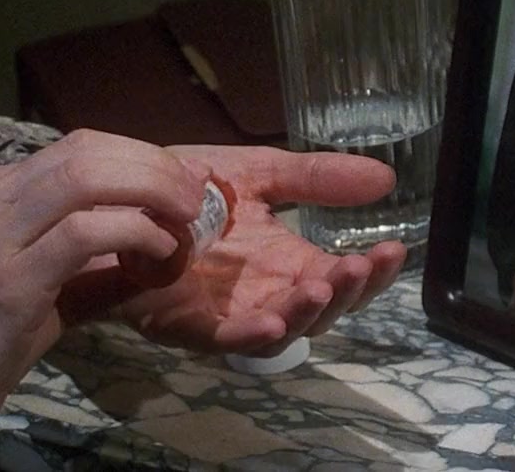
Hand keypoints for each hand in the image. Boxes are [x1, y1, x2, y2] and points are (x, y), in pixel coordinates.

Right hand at [0, 130, 215, 469]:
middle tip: (195, 197)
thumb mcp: (42, 280)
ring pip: (86, 178)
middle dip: (154, 166)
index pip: (80, 146)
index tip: (183, 181)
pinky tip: (158, 252)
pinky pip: (83, 234)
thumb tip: (164, 239)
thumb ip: (96, 256)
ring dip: (151, 192)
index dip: (141, 156)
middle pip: (87, 151)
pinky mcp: (7, 279)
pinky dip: (134, 233)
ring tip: (186, 218)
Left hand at [57, 144, 406, 358]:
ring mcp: (230, 312)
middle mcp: (266, 293)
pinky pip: (226, 340)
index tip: (394, 249)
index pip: (341, 279)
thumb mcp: (261, 174)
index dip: (370, 272)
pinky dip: (251, 336)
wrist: (121, 194)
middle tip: (364, 264)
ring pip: (281, 330)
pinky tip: (273, 321)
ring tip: (325, 285)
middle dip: (348, 292)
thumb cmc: (188, 189)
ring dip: (306, 312)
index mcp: (288, 262)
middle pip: (321, 311)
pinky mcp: (190, 323)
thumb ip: (317, 179)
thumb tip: (387, 176)